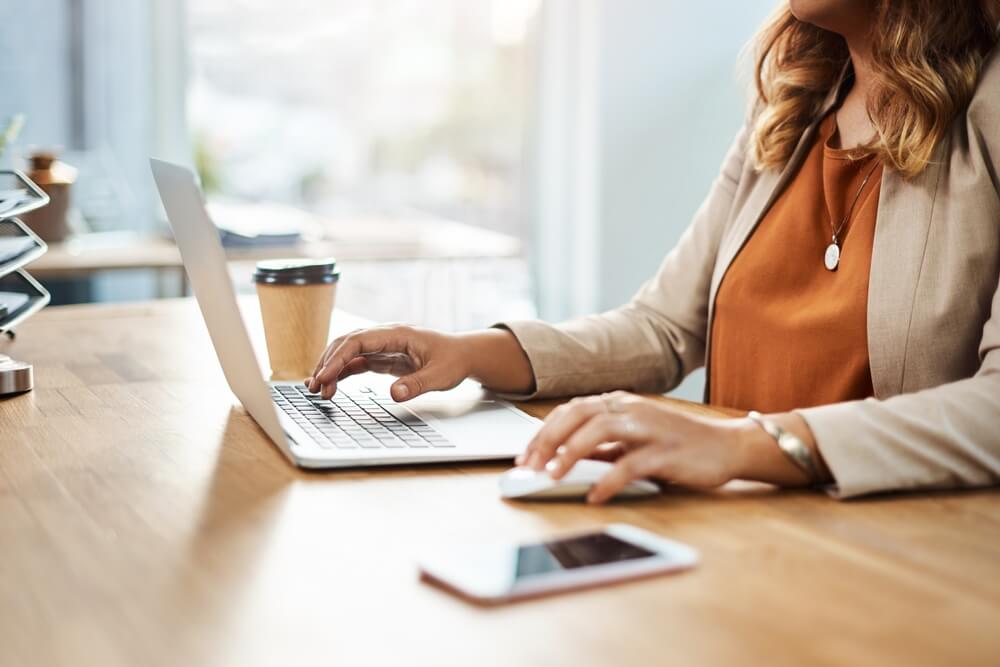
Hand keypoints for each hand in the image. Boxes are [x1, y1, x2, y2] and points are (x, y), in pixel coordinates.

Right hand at [307, 325, 470, 400]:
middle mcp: (386, 336)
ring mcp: (383, 346)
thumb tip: (395, 394)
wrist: (463, 355)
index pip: (359, 341)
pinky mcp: (383, 357)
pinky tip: (331, 385)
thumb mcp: (440, 376)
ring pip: (348, 352)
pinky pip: (356, 361)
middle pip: (347, 343)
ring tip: (318, 390)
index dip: (339, 358)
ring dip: (331, 368)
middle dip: (327, 363)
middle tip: (315, 388)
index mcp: (398, 334)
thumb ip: (418, 384)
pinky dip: (342, 372)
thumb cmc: (453, 361)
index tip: (325, 376)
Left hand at [517, 391, 753, 502]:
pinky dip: (608, 480)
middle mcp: (632, 409)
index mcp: (621, 404)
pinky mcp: (667, 452)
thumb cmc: (678, 445)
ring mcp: (650, 428)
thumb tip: (565, 459)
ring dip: (570, 453)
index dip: (543, 432)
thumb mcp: (635, 441)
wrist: (727, 446)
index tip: (524, 456)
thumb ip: (604, 447)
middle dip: (548, 440)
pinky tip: (594, 496)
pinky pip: (631, 464)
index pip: (571, 411)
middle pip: (579, 414)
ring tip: (552, 476)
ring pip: (600, 430)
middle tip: (529, 466)